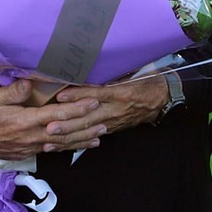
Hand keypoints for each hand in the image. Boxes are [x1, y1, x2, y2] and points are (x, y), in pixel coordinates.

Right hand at [0, 79, 106, 158]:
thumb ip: (13, 91)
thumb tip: (31, 83)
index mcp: (24, 121)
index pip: (56, 114)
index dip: (76, 109)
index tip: (93, 103)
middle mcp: (30, 137)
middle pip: (64, 133)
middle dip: (85, 128)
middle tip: (105, 122)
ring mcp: (29, 147)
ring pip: (60, 145)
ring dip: (80, 141)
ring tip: (99, 138)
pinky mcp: (26, 153)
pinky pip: (51, 151)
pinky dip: (67, 148)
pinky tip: (78, 146)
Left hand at [52, 77, 169, 135]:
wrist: (162, 98)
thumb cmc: (145, 81)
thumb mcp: (131, 72)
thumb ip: (110, 72)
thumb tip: (86, 65)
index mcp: (120, 92)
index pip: (97, 93)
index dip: (79, 95)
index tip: (61, 96)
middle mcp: (115, 108)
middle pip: (89, 117)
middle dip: (68, 124)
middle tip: (49, 127)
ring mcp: (113, 121)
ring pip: (88, 130)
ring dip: (68, 137)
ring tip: (50, 140)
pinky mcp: (112, 128)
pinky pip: (92, 136)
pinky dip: (76, 142)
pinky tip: (61, 146)